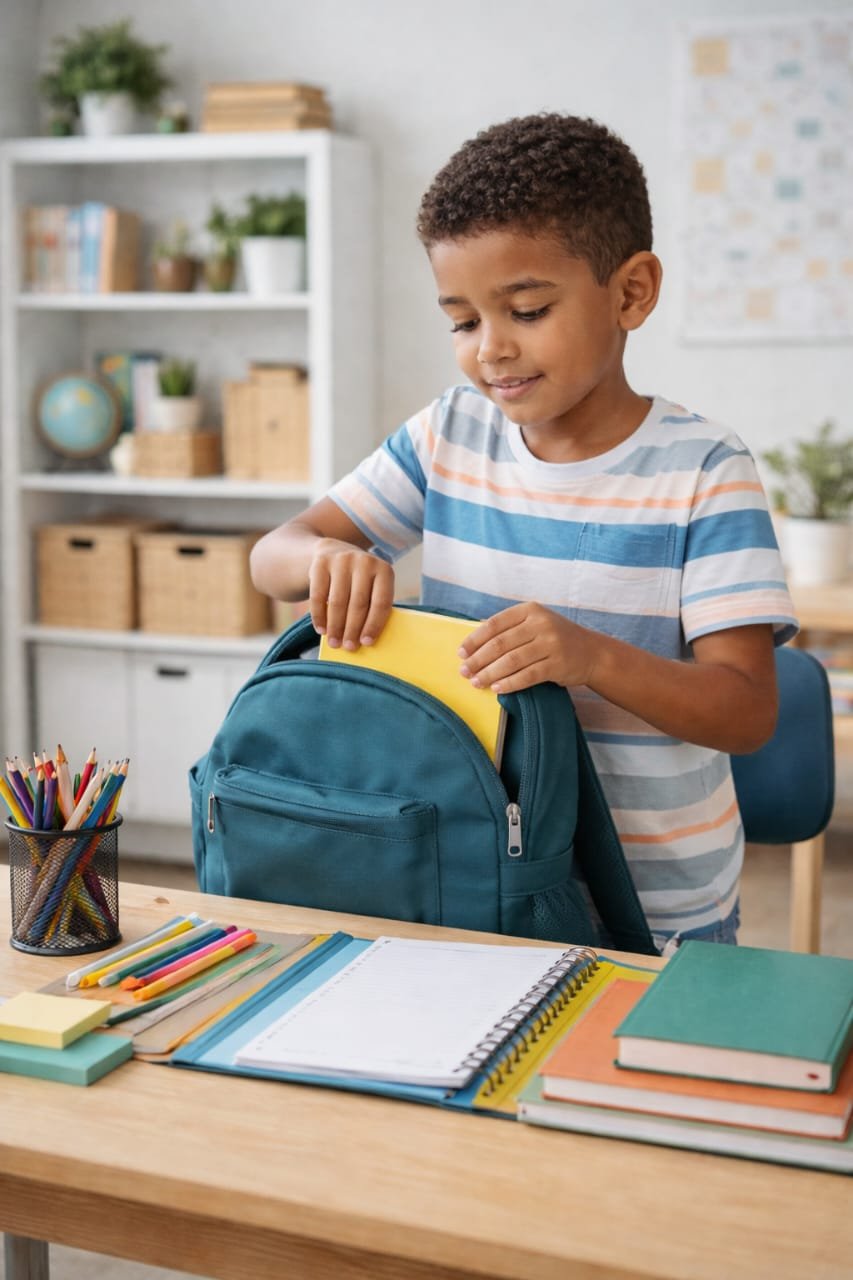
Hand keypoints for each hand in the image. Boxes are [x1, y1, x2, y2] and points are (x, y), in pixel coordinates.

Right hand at [308, 539, 394, 649]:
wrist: (332, 551)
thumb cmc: (358, 580)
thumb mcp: (371, 585)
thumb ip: (373, 605)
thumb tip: (366, 640)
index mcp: (384, 570)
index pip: (381, 602)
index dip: (374, 624)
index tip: (366, 643)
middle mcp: (364, 561)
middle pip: (359, 603)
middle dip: (353, 629)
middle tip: (348, 647)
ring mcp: (342, 560)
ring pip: (338, 601)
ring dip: (335, 626)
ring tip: (334, 643)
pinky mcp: (321, 563)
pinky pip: (318, 595)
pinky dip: (319, 616)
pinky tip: (321, 629)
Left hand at [458, 603, 597, 692]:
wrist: (592, 653)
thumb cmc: (556, 638)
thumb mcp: (535, 623)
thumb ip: (510, 627)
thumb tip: (475, 636)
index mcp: (530, 610)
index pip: (494, 624)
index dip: (475, 640)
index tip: (461, 653)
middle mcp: (540, 624)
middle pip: (500, 644)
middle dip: (478, 660)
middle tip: (464, 672)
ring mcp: (551, 644)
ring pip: (511, 661)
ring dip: (490, 674)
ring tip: (476, 682)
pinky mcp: (557, 664)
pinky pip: (527, 676)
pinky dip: (509, 683)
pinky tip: (497, 688)